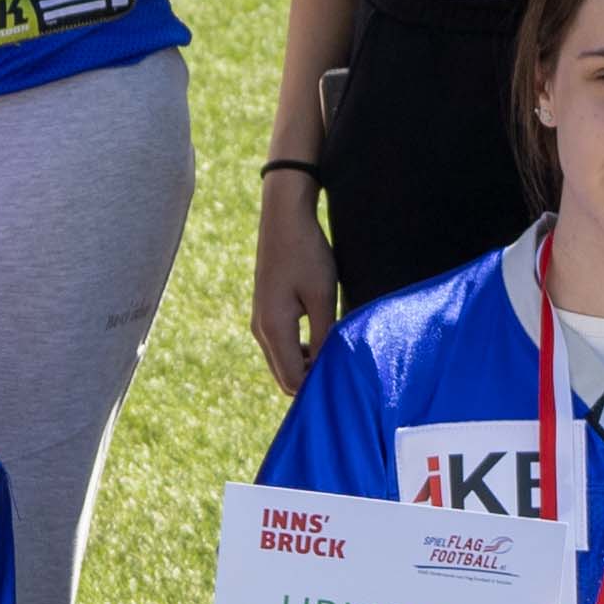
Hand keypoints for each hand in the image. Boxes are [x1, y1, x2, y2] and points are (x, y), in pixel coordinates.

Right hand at [248, 163, 338, 399]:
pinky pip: (280, 346)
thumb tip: (328, 369)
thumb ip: (324, 336)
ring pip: (282, 363)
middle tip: (343, 365)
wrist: (284, 218)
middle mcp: (260, 330)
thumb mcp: (322, 296)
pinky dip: (298, 351)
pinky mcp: (265, 312)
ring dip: (306, 364)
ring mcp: (259, 321)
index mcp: (274, 328)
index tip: (344, 374)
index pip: (292, 382)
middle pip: (284, 377)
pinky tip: (320, 337)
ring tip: (335, 350)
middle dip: (311, 379)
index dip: (317, 386)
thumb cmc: (307, 254)